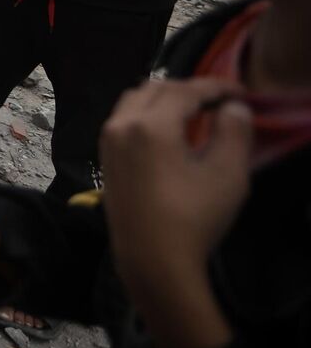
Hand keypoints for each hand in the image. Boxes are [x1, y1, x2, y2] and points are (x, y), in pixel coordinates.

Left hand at [102, 77, 251, 277]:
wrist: (152, 261)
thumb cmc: (193, 217)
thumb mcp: (227, 174)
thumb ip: (233, 132)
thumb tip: (231, 107)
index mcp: (150, 125)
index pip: (185, 90)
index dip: (216, 86)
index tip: (242, 92)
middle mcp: (121, 125)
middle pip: (156, 88)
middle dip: (189, 88)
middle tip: (219, 101)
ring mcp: (108, 142)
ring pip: (134, 100)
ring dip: (164, 98)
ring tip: (195, 112)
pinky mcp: (105, 159)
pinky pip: (124, 119)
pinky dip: (147, 113)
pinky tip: (169, 131)